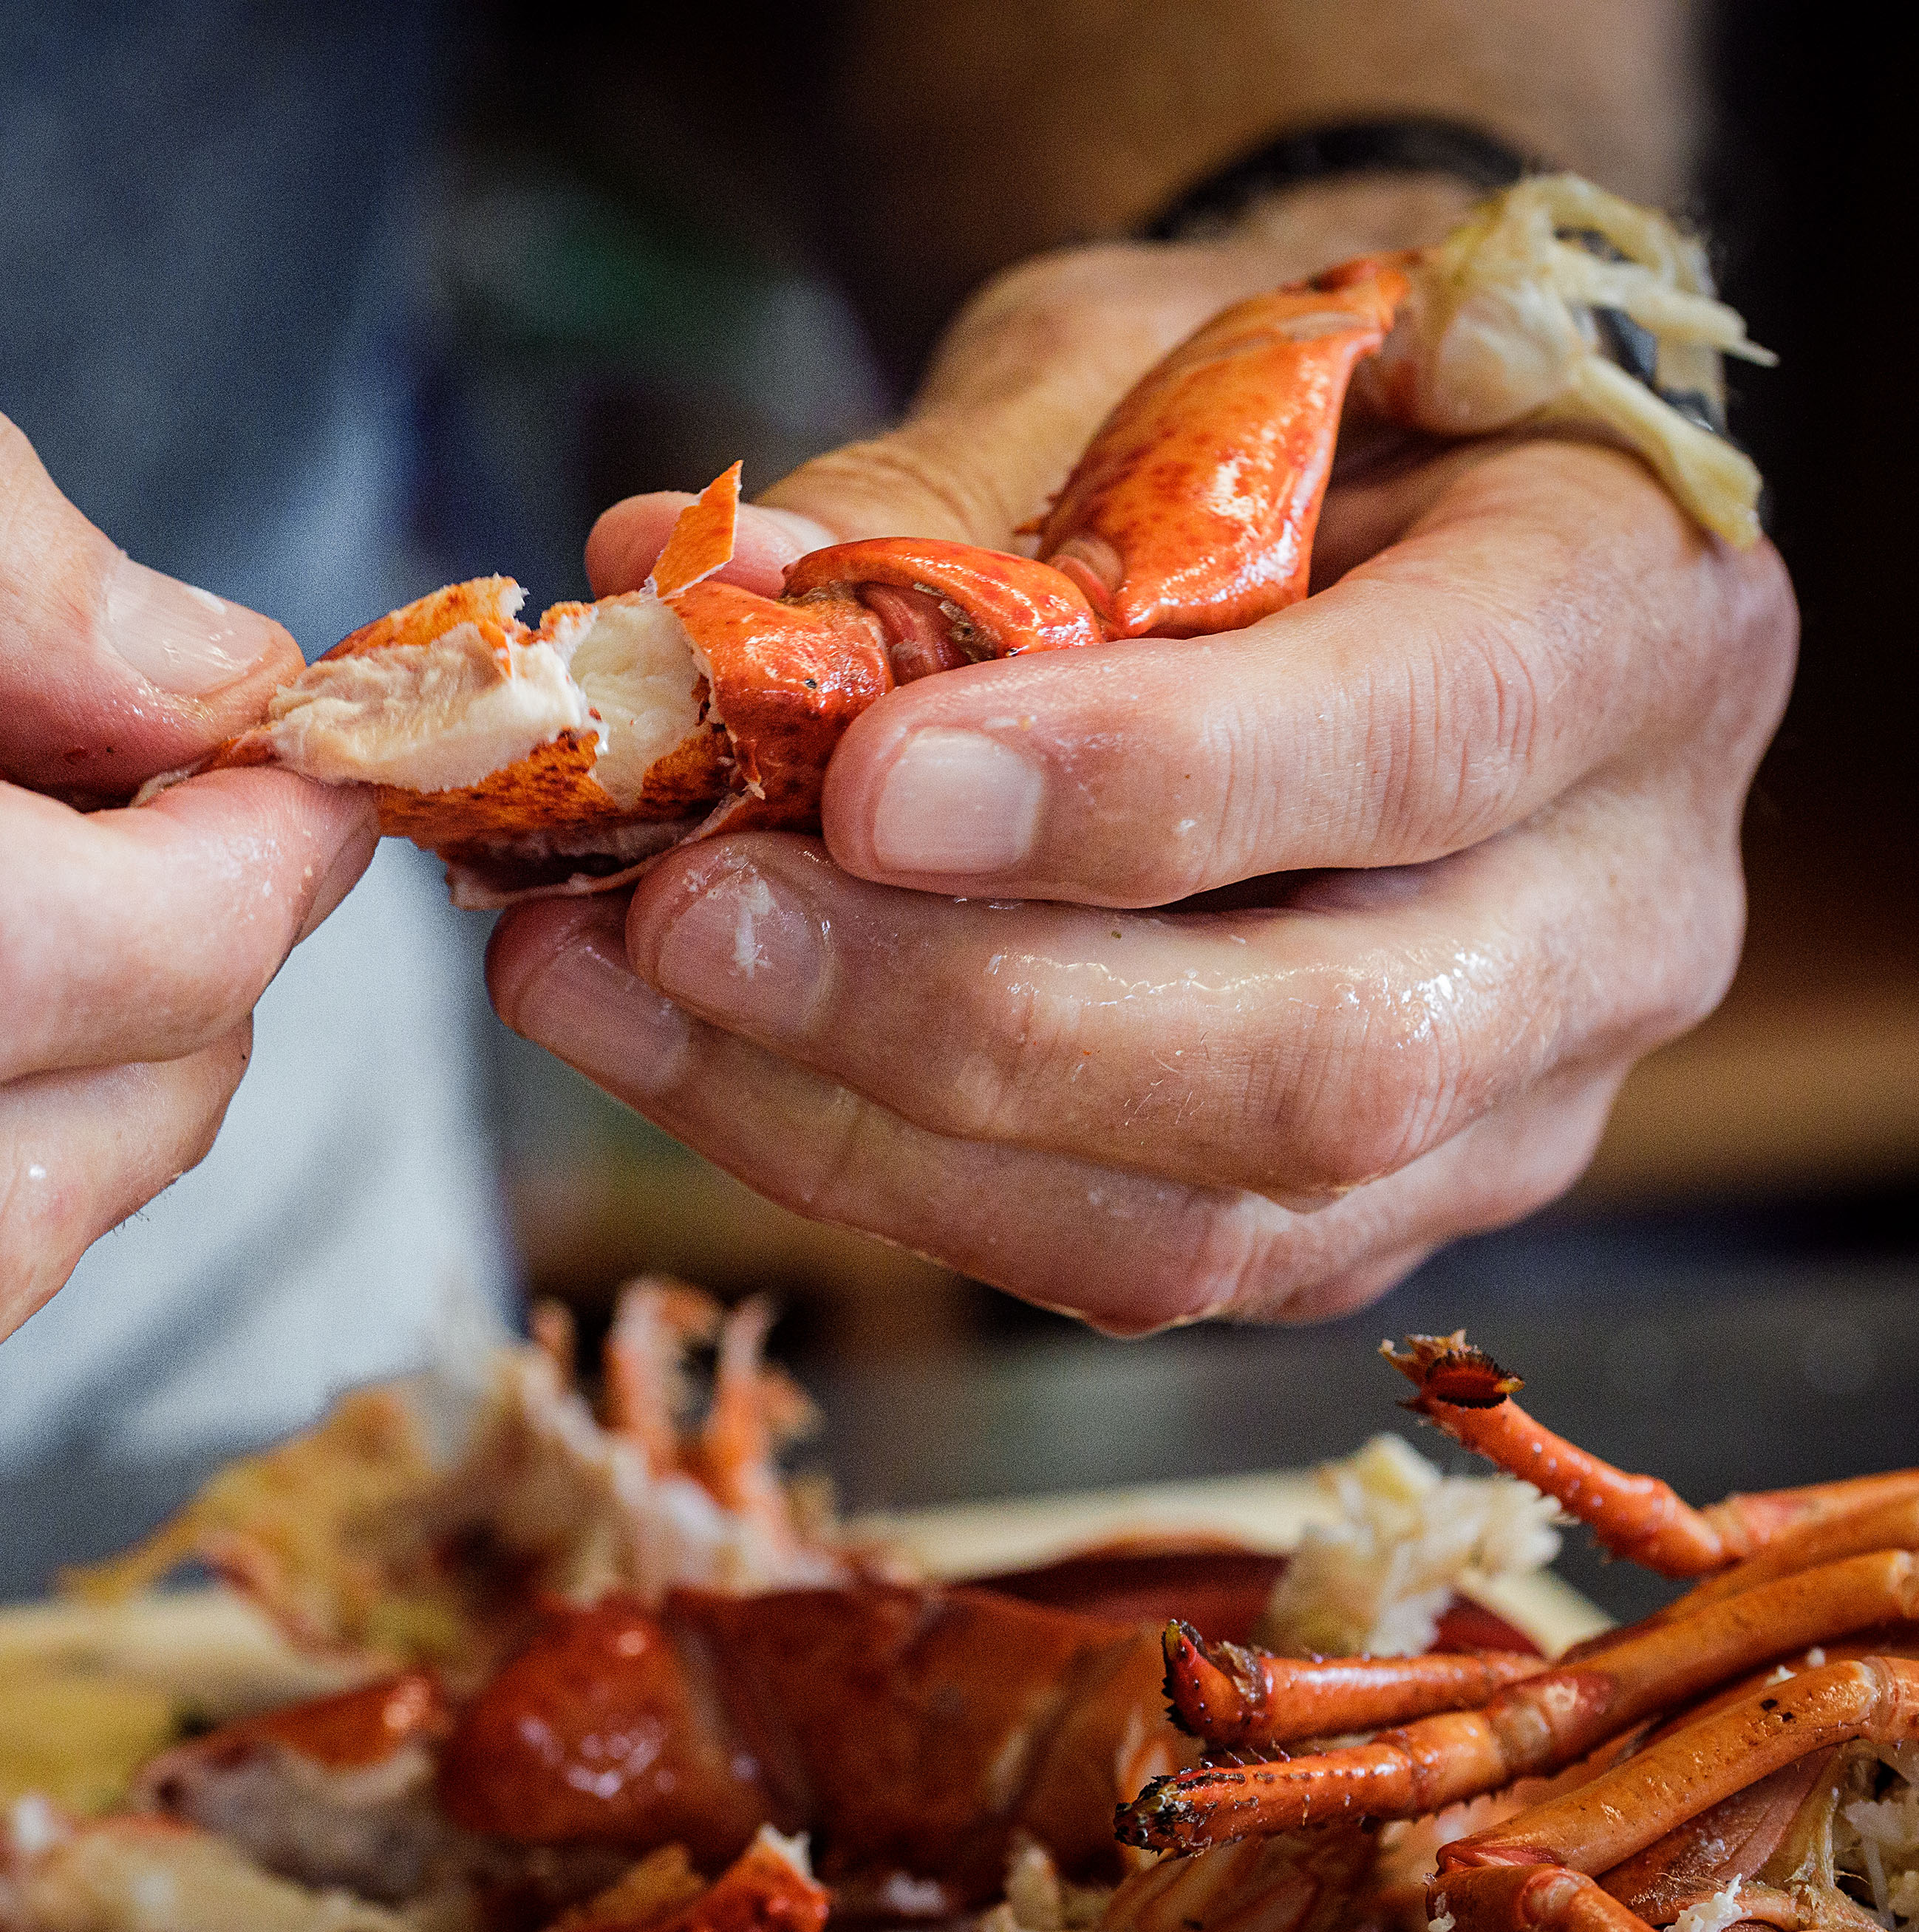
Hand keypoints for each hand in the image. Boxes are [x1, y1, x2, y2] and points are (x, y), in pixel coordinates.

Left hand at [489, 193, 1795, 1331]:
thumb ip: (932, 495)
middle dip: (957, 1016)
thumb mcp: (1128, 369)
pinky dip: (872, 1169)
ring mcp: (1507, 1101)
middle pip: (1319, 1058)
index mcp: (1629, 620)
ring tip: (602, 992)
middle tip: (678, 920)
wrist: (1380, 528)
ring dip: (855, 1129)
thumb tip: (659, 593)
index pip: (1422, 741)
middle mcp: (1620, 906)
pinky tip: (692, 1054)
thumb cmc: (1268, 418)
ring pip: (1195, 1226)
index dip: (1139, 787)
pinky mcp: (1362, 1213)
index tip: (861, 785)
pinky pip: (1111, 1262)